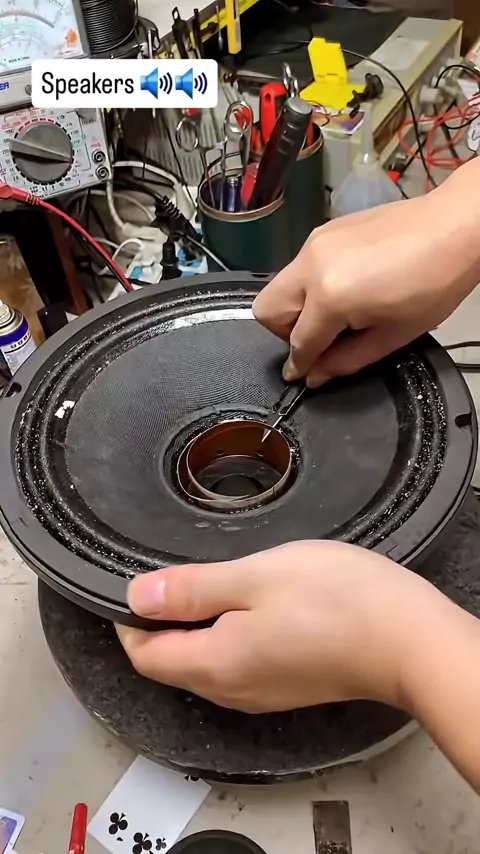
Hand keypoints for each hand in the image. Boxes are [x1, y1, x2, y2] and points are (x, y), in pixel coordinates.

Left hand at [116, 540, 444, 713]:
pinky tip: (250, 603)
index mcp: (215, 664)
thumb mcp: (255, 578)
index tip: (137, 583)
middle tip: (175, 575)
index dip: (131, 621)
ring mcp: (263, 693)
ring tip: (213, 582)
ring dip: (196, 627)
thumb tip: (135, 597)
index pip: (145, 655)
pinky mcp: (288, 686)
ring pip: (206, 663)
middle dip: (162, 623)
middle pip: (173, 663)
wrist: (408, 639)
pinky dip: (227, 636)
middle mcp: (232, 690)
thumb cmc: (335, 600)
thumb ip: (192, 589)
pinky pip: (237, 665)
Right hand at [253, 171, 479, 387]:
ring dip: (298, 307)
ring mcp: (314, 244)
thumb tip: (315, 375)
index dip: (300, 366)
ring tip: (338, 313)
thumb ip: (346, 360)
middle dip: (286, 333)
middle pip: (268, 311)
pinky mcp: (323, 232)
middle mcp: (311, 266)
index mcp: (330, 297)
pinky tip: (346, 287)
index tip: (300, 375)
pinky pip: (300, 267)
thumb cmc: (434, 282)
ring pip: (280, 286)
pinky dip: (311, 285)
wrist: (454, 227)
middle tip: (320, 339)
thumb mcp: (393, 335)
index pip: (299, 343)